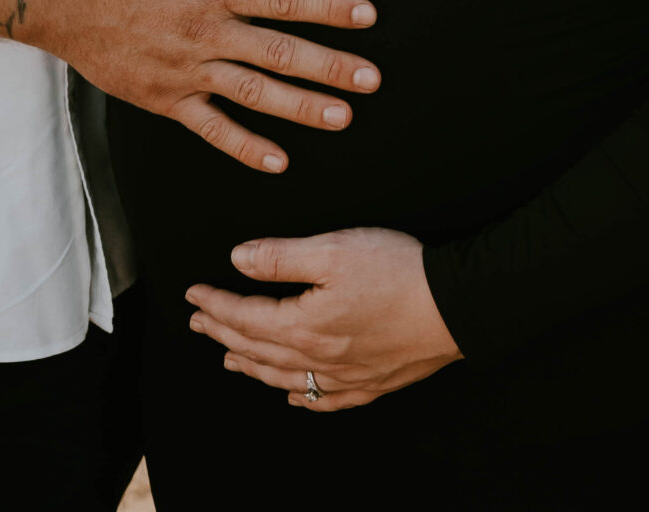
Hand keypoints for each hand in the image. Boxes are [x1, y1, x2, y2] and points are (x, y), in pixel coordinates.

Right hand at [29, 0, 379, 172]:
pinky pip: (212, 127)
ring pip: (255, 93)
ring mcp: (188, 70)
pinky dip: (245, 146)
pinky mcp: (166, 98)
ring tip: (342, 117)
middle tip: (372, 78)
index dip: (328, 6)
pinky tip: (279, 160)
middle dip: (331, 66)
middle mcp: (207, 31)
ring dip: (301, 108)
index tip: (366, 16)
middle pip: (280, 51)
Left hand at [187, 227, 461, 410]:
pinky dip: (300, 396)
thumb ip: (282, 256)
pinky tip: (293, 394)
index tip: (192, 294)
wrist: (455, 306)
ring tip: (229, 358)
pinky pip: (324, 400)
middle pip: (258, 350)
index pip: (246, 317)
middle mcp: (320, 358)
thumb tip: (238, 259)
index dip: (215, 305)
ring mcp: (346, 377)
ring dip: (251, 366)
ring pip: (285, 378)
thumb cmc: (398, 272)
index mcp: (305, 324)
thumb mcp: (334, 249)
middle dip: (222, 334)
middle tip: (197, 323)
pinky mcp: (371, 383)